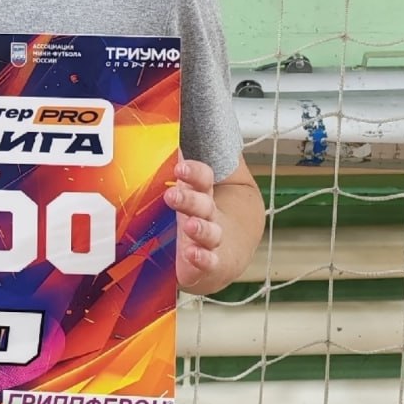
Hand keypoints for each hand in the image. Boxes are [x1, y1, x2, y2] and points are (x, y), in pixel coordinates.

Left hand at [166, 154, 222, 290]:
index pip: (203, 178)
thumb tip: (175, 139)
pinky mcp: (210, 264)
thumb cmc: (205, 217)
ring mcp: (211, 241)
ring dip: (200, 229)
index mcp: (203, 194)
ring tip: (190, 225)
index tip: (180, 167)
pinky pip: (208, 263)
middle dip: (190, 199)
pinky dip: (202, 260)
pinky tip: (193, 254)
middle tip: (173, 196)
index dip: (193, 172)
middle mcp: (209, 216)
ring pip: (209, 233)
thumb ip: (189, 168)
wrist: (230, 253)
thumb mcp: (197, 190)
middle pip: (203, 204)